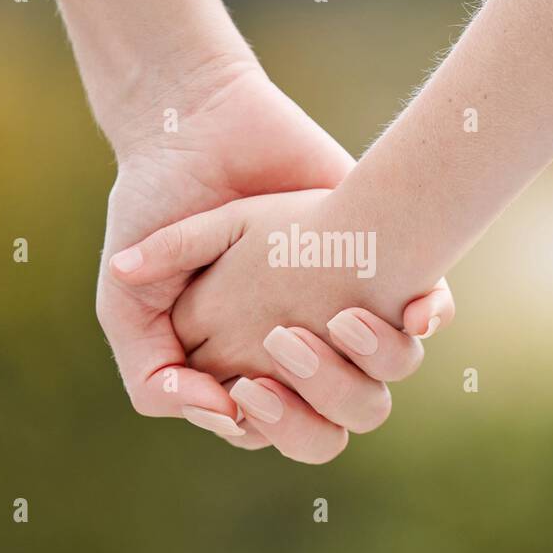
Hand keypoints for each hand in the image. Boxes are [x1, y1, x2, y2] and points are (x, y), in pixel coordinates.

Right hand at [108, 187, 451, 457]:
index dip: (264, 424)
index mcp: (243, 364)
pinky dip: (425, 319)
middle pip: (327, 428)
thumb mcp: (127, 300)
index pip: (269, 430)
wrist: (202, 122)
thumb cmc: (158, 208)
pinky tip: (412, 309)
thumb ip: (149, 371)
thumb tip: (217, 412)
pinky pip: (425, 316)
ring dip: (360, 370)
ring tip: (336, 321)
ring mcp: (344, 311)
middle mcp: (300, 349)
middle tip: (281, 356)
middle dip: (309, 415)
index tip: (243, 388)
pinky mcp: (385, 265)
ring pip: (379, 386)